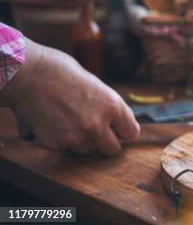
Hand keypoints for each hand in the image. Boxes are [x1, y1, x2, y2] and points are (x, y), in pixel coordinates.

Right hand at [6, 39, 139, 155]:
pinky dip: (62, 141)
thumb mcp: (95, 85)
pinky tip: (55, 124)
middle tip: (95, 132)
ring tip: (70, 124)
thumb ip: (105, 106)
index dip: (124, 132)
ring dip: (82, 143)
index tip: (118, 131)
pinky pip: (66, 149)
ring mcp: (78, 137)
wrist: (30, 75)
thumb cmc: (61, 72)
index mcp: (113, 106)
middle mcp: (99, 124)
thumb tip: (113, 120)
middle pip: (113, 149)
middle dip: (105, 142)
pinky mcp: (58, 144)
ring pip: (88, 151)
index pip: (132, 133)